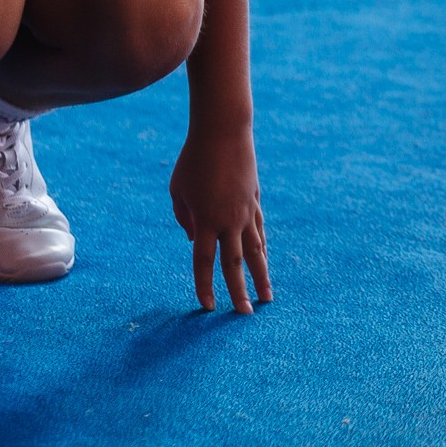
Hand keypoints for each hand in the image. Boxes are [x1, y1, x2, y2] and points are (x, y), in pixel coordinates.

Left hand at [169, 119, 272, 312]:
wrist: (224, 131)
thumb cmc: (194, 159)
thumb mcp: (178, 190)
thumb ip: (183, 218)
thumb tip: (194, 238)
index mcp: (205, 221)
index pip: (204, 262)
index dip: (205, 286)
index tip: (208, 307)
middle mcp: (229, 221)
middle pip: (234, 264)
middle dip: (240, 292)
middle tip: (246, 315)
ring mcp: (246, 212)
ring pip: (255, 251)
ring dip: (261, 276)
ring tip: (268, 297)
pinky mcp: (255, 201)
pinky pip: (259, 231)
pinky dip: (262, 249)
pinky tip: (264, 261)